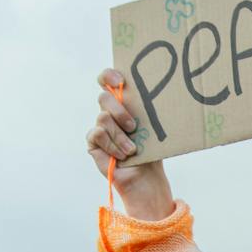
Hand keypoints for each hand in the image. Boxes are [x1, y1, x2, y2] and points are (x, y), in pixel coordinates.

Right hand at [88, 69, 173, 218]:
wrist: (146, 176)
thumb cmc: (151, 150)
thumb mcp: (152, 127)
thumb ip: (146, 110)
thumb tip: (159, 94)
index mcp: (124, 103)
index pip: (108, 80)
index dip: (109, 76)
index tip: (121, 81)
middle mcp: (109, 112)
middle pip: (104, 98)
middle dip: (119, 111)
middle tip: (133, 126)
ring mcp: (100, 126)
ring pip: (103, 118)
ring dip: (120, 136)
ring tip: (132, 150)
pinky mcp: (93, 141)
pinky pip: (97, 134)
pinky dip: (112, 146)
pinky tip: (121, 156)